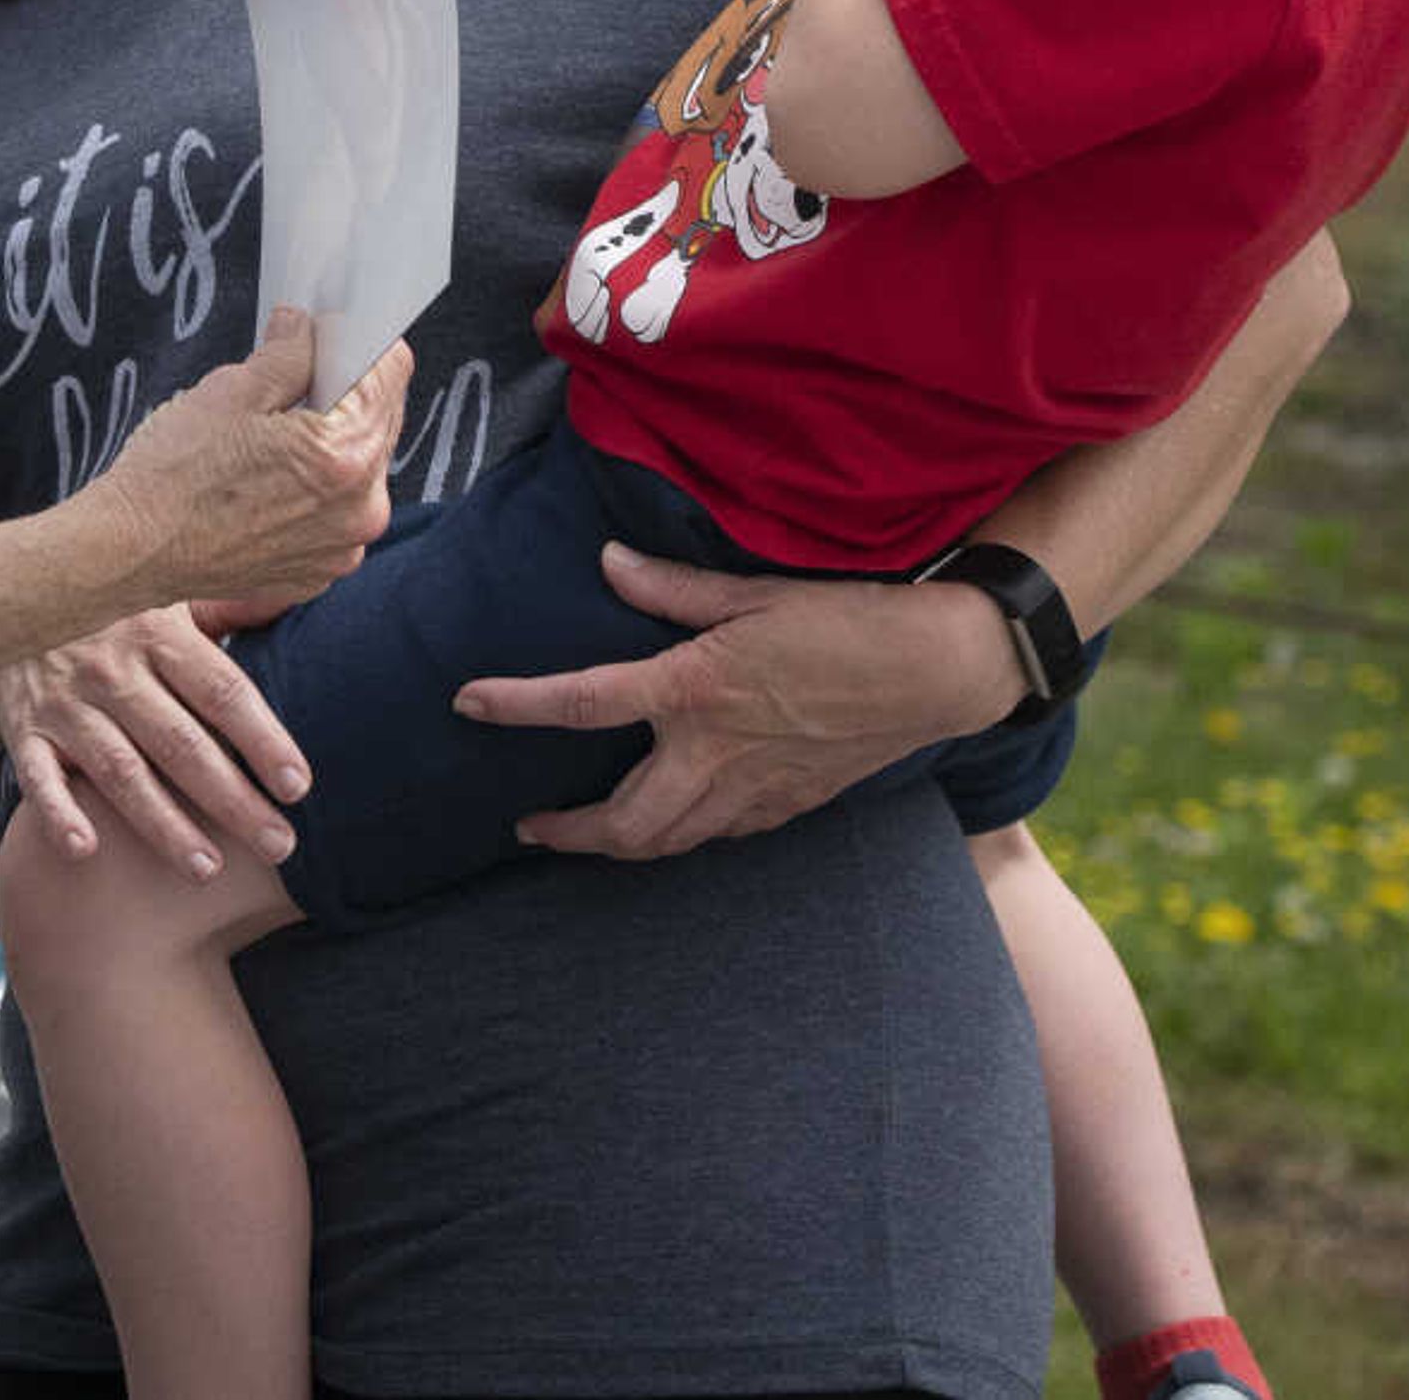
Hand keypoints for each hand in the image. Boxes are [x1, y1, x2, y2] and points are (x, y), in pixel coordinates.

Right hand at [0, 604, 313, 878]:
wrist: (12, 610)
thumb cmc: (119, 616)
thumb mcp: (173, 597)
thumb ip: (237, 602)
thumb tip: (316, 579)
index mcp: (159, 632)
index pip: (221, 691)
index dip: (261, 738)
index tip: (297, 787)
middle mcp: (112, 669)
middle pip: (180, 742)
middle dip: (231, 799)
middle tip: (279, 846)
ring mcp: (66, 703)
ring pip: (119, 771)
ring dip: (163, 823)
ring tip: (208, 869)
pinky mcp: (25, 732)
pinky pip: (38, 778)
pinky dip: (58, 814)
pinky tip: (86, 851)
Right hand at [93, 309, 405, 615]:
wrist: (128, 551)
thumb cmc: (170, 476)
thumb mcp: (230, 392)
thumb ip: (287, 353)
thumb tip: (307, 328)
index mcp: (344, 455)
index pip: (391, 373)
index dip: (358, 343)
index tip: (325, 338)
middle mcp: (361, 509)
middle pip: (381, 422)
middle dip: (345, 395)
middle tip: (288, 386)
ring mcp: (343, 547)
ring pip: (360, 469)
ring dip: (331, 445)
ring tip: (270, 443)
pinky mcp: (321, 571)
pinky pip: (337, 513)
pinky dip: (316, 492)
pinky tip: (265, 484)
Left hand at [454, 543, 1016, 858]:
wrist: (940, 670)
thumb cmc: (849, 620)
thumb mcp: (752, 592)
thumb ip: (671, 588)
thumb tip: (608, 563)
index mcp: (696, 691)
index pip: (583, 702)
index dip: (518, 704)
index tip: (468, 703)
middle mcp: (716, 753)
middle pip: (621, 823)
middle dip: (567, 835)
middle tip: (528, 826)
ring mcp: (754, 790)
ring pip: (667, 843)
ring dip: (616, 845)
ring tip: (582, 835)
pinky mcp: (788, 807)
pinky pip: (716, 836)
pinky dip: (679, 835)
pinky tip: (668, 819)